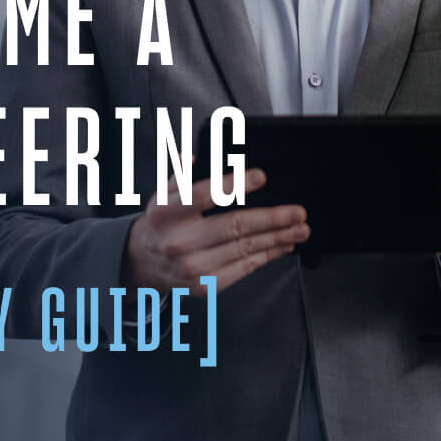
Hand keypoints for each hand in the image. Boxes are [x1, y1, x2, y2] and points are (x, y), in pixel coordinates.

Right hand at [124, 168, 308, 292]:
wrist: (141, 262)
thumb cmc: (162, 222)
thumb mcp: (163, 193)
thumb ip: (182, 174)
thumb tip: (196, 155)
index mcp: (166, 212)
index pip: (203, 195)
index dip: (234, 185)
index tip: (260, 177)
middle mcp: (178, 241)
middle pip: (234, 227)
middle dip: (272, 218)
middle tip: (297, 211)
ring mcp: (192, 267)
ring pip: (244, 249)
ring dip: (278, 238)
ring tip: (299, 228)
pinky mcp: (204, 285)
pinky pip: (242, 268)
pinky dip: (266, 255)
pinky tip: (282, 245)